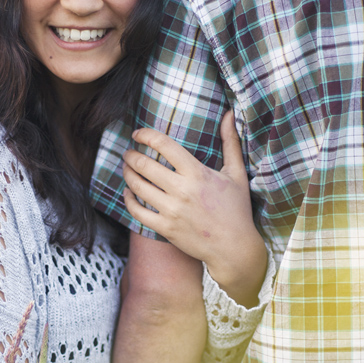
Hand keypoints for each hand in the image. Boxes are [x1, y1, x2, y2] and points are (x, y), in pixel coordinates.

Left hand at [122, 111, 266, 307]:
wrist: (234, 248)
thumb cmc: (237, 209)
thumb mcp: (237, 173)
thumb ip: (230, 141)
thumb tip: (229, 114)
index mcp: (197, 173)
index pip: (165, 145)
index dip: (147, 135)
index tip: (138, 133)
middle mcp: (181, 190)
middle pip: (145, 165)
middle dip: (132, 155)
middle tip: (128, 152)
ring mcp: (171, 211)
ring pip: (138, 187)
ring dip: (127, 174)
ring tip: (126, 168)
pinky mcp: (165, 228)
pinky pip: (137, 212)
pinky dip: (128, 200)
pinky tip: (128, 192)